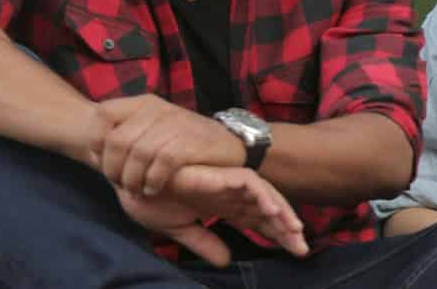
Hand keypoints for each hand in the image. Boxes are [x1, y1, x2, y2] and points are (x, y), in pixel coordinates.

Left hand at [92, 95, 243, 196]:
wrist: (231, 145)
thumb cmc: (185, 142)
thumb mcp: (153, 130)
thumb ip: (126, 135)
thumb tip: (94, 153)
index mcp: (144, 104)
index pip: (104, 113)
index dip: (95, 139)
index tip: (100, 160)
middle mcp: (159, 110)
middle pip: (118, 140)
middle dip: (113, 168)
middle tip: (120, 184)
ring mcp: (177, 124)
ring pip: (139, 153)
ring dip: (132, 179)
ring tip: (137, 190)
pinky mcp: (193, 143)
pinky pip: (162, 162)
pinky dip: (153, 180)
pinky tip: (153, 189)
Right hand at [115, 164, 307, 265]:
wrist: (133, 183)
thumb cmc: (152, 200)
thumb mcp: (181, 229)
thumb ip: (204, 243)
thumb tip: (226, 261)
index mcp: (224, 208)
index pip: (259, 224)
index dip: (277, 237)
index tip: (295, 252)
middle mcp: (232, 196)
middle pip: (268, 213)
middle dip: (287, 230)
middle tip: (302, 249)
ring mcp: (228, 185)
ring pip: (266, 197)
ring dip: (282, 214)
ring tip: (295, 231)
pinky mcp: (222, 175)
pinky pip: (249, 182)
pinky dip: (262, 196)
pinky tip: (272, 211)